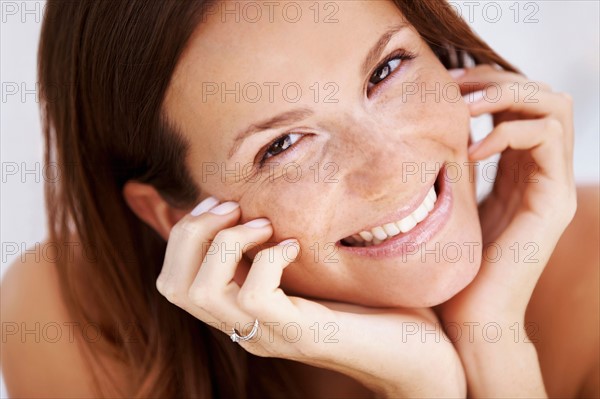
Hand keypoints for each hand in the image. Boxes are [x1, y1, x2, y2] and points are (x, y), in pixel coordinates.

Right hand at [156, 198, 465, 397]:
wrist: (416, 354)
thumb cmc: (367, 305)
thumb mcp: (310, 272)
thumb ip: (276, 251)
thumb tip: (258, 204)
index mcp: (241, 313)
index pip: (171, 282)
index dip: (182, 235)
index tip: (219, 204)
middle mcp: (245, 328)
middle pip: (172, 285)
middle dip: (191, 232)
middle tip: (231, 208)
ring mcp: (270, 335)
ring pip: (202, 291)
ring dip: (226, 243)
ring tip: (263, 225)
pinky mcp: (301, 334)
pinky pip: (255, 296)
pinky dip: (267, 259)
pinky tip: (293, 247)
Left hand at [436, 65, 574, 396]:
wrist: (469, 316)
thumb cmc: (450, 262)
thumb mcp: (448, 199)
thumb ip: (452, 162)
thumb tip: (426, 126)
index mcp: (515, 169)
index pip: (518, 103)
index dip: (485, 82)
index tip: (444, 85)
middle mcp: (540, 172)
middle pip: (542, 95)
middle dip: (497, 79)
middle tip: (455, 86)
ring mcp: (552, 186)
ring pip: (554, 107)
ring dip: (506, 95)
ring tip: (464, 108)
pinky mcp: (555, 202)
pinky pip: (547, 140)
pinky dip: (508, 130)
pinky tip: (472, 147)